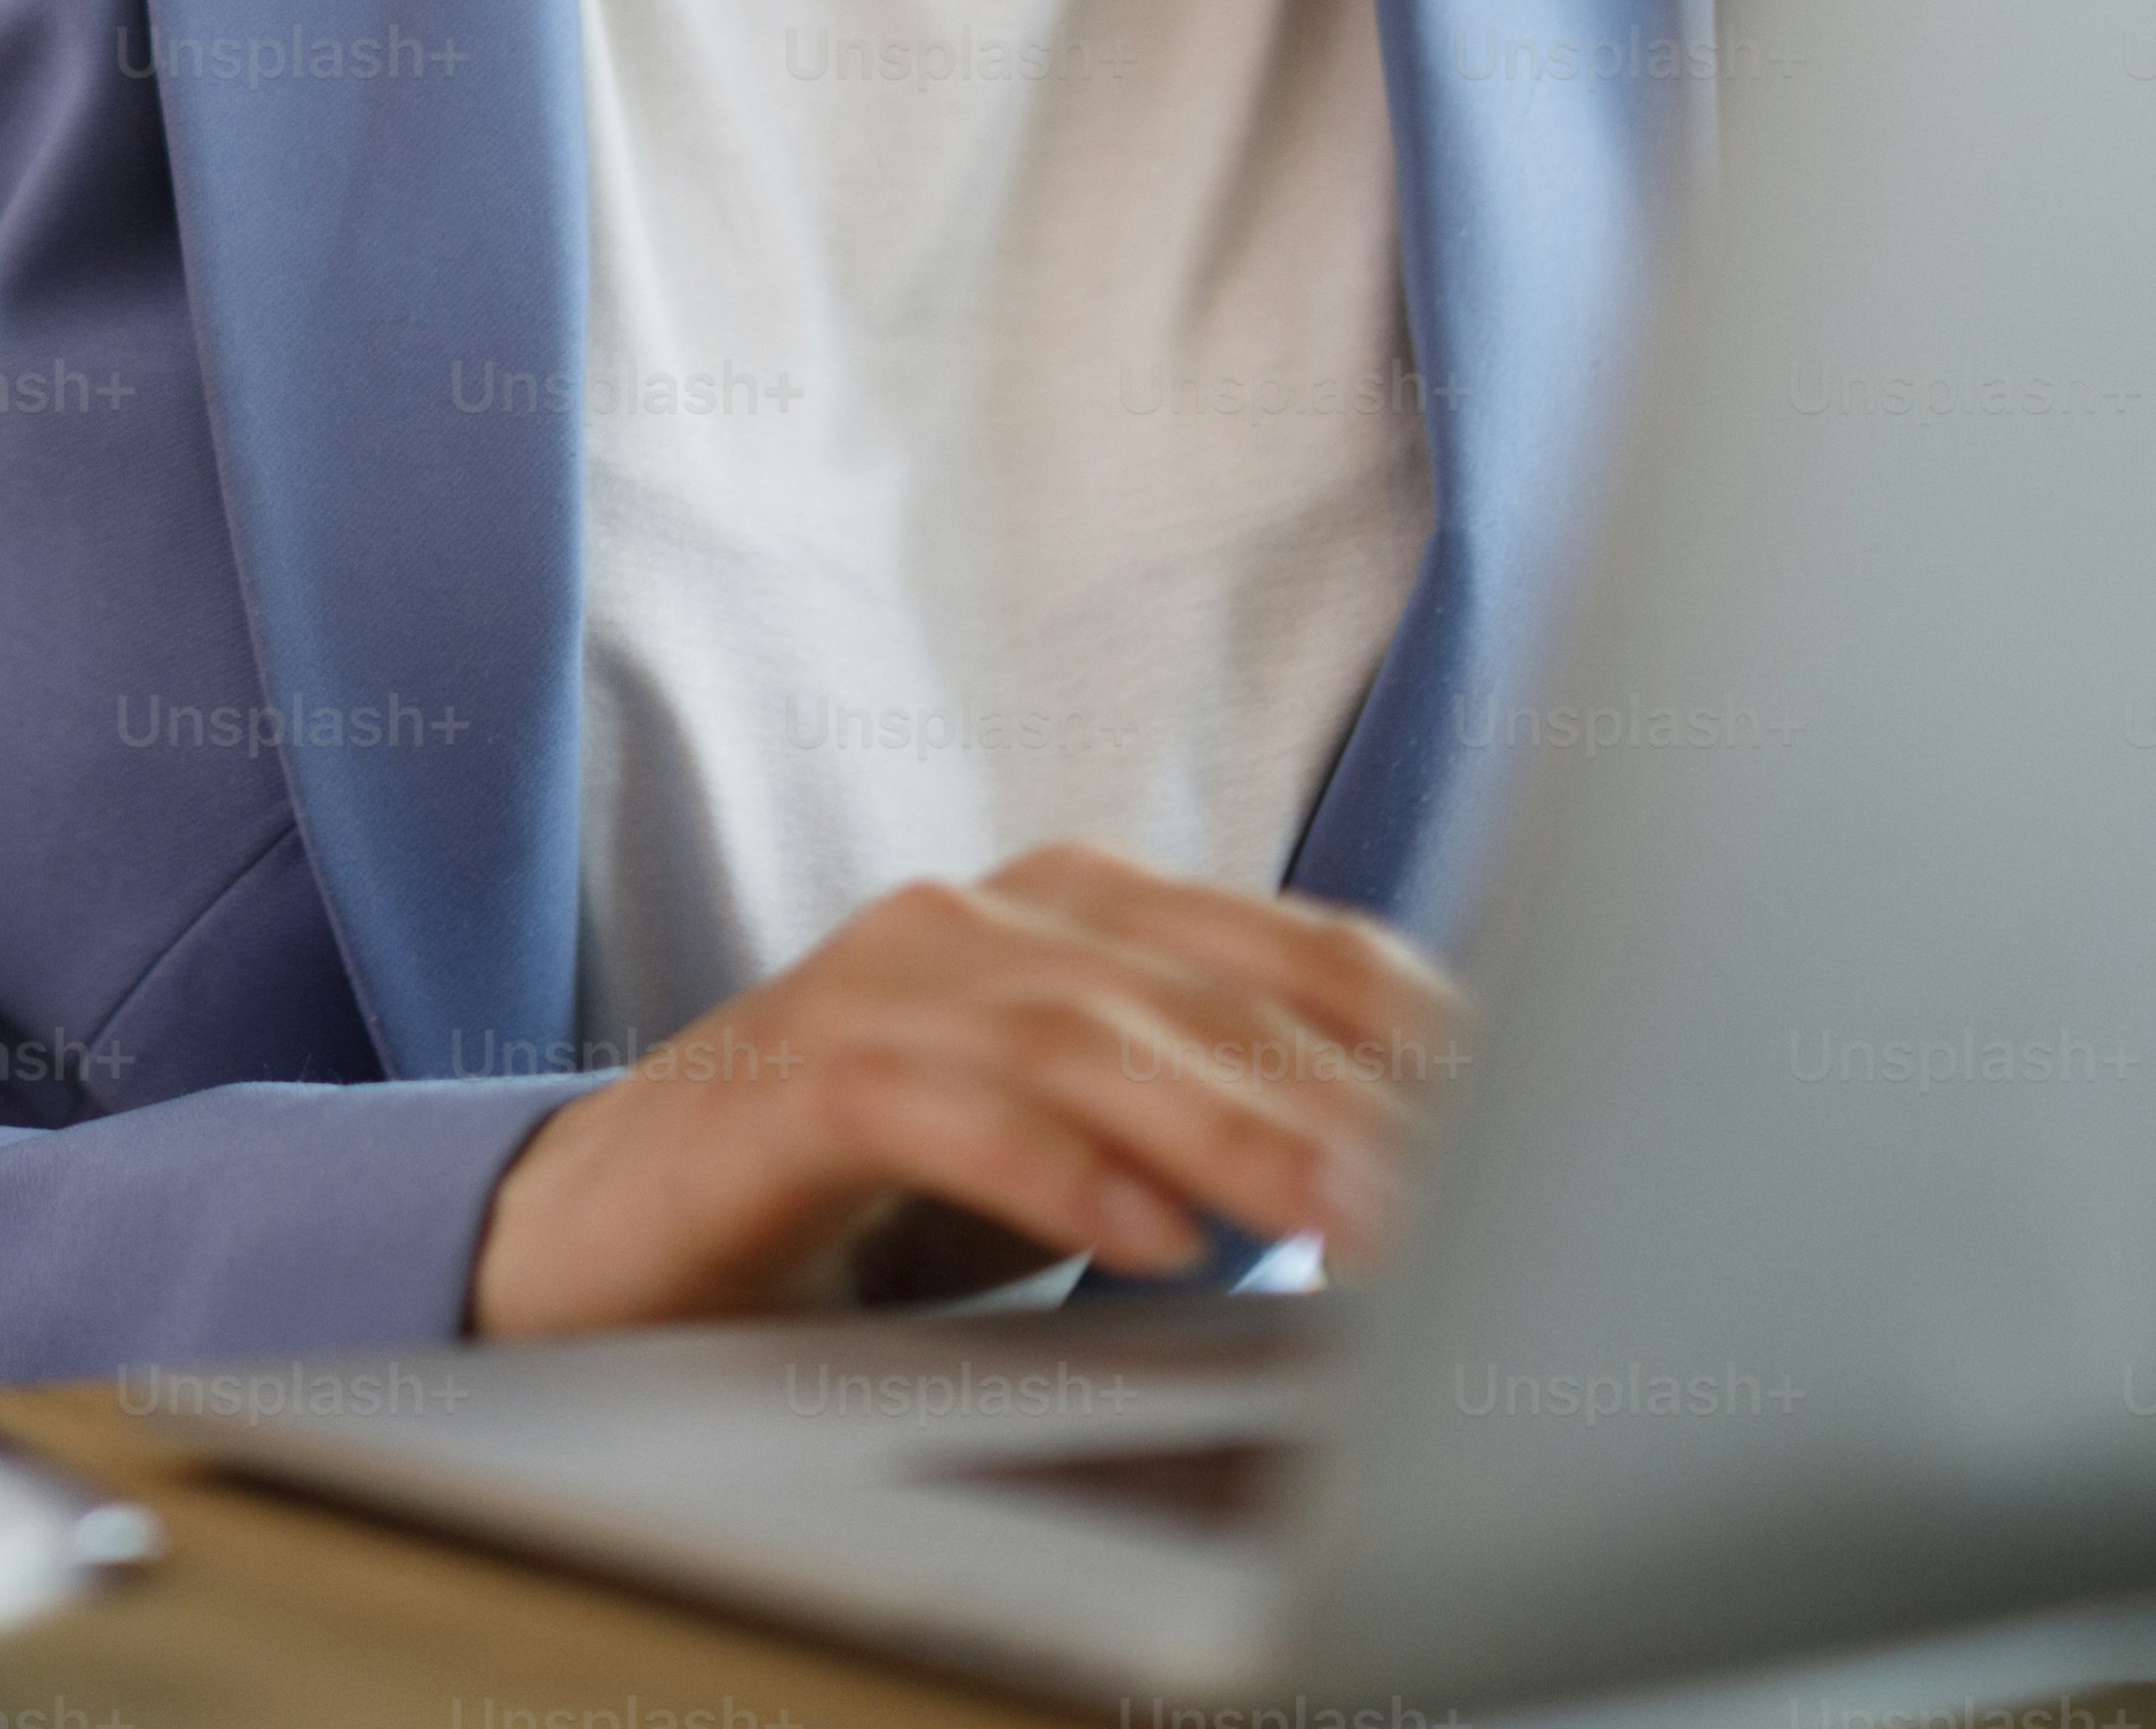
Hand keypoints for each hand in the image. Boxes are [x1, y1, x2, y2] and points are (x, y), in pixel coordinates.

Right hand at [466, 840, 1463, 1336]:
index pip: (1298, 955)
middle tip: (1476, 1193)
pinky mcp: (787, 1083)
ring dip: (1234, 1132)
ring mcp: (881, 984)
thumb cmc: (867, 1202)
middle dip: (1358, 1098)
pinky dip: (1051, 1172)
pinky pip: (938, 1110)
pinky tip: (1147, 1236)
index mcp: (1082, 915)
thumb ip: (1219, 1134)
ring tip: (1347, 1218)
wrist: (611, 1239)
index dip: (1425, 1033)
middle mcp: (986, 917)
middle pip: (1213, 995)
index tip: (1544, 1123)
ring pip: (1090, 1041)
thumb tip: (1425, 1192)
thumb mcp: (1077, 1157)